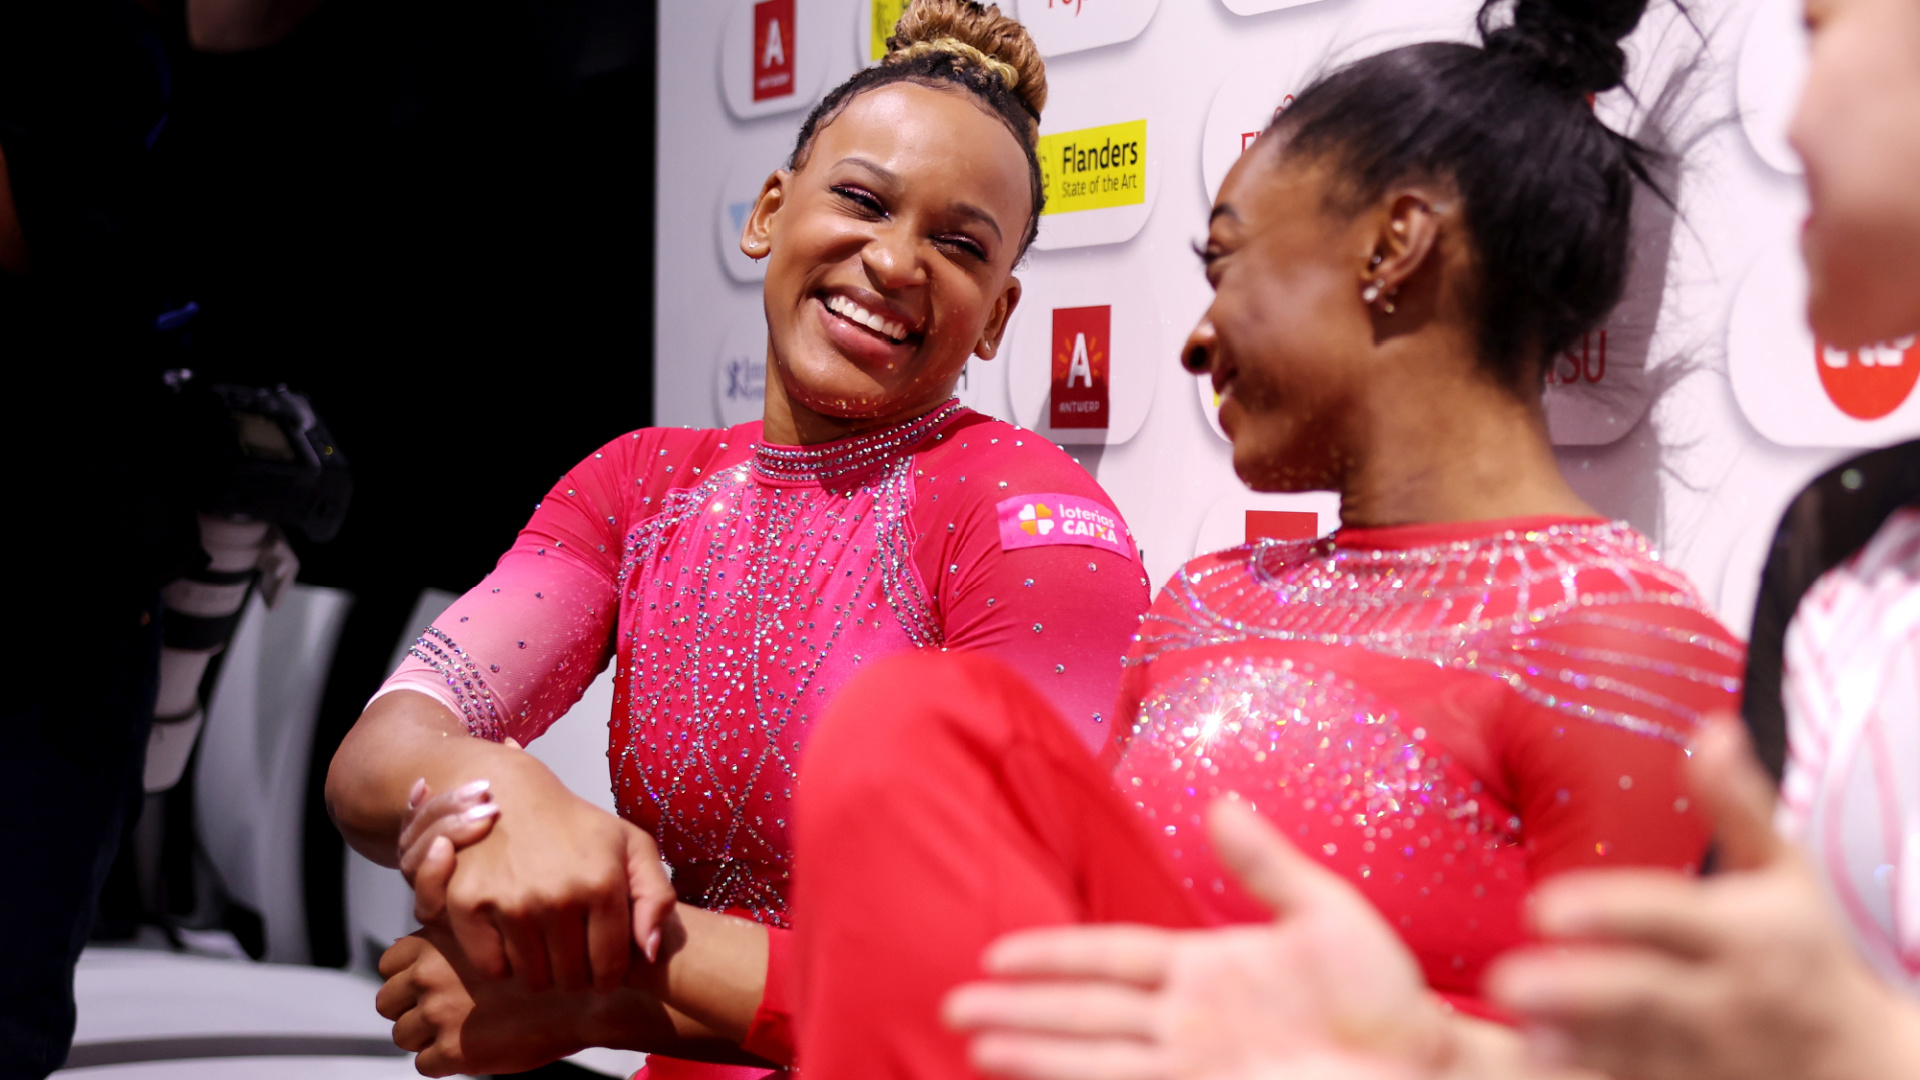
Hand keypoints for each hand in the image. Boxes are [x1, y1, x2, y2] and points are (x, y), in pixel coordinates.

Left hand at [376, 928, 685, 1076]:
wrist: (593, 987)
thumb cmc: (560, 946)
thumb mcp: (509, 913)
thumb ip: (467, 921)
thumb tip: (434, 931)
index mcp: (438, 938)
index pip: (389, 960)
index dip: (408, 973)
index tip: (431, 980)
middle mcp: (430, 972)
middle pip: (387, 999)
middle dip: (410, 1007)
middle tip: (443, 1010)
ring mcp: (439, 1011)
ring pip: (402, 1034)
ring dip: (426, 1036)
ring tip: (461, 1031)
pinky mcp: (454, 1049)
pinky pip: (425, 1065)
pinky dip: (445, 1062)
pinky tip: (476, 1048)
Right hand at [407, 749, 675, 994]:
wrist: (510, 794)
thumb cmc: (578, 828)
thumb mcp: (632, 847)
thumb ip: (656, 898)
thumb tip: (649, 954)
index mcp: (602, 882)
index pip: (609, 968)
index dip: (608, 976)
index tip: (601, 965)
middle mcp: (557, 895)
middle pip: (571, 980)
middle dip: (576, 974)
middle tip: (572, 952)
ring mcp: (510, 901)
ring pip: (533, 979)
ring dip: (542, 970)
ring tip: (546, 944)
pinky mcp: (468, 904)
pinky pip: (493, 968)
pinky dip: (503, 961)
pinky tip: (514, 936)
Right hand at [943, 799, 1450, 1079]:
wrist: (1430, 1068)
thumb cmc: (1388, 997)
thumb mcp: (1328, 913)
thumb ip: (1267, 865)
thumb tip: (1219, 801)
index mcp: (1206, 968)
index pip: (1109, 958)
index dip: (1053, 956)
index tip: (996, 954)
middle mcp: (1188, 1020)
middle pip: (1083, 1011)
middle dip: (1018, 1010)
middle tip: (953, 1006)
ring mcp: (1195, 1065)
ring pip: (1093, 1057)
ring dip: (1034, 1053)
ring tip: (972, 1046)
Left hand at [1486, 716, 1919, 1079]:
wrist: (1859, 1061)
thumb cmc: (1805, 949)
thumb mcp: (1784, 873)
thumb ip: (1737, 804)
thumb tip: (1711, 727)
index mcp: (1745, 933)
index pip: (1669, 918)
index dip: (1608, 912)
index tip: (1544, 906)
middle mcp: (1726, 996)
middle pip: (1644, 994)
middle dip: (1578, 990)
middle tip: (1507, 981)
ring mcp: (1710, 1054)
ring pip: (1634, 1048)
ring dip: (1573, 1038)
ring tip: (1516, 1021)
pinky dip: (1591, 1072)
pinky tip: (1540, 1059)